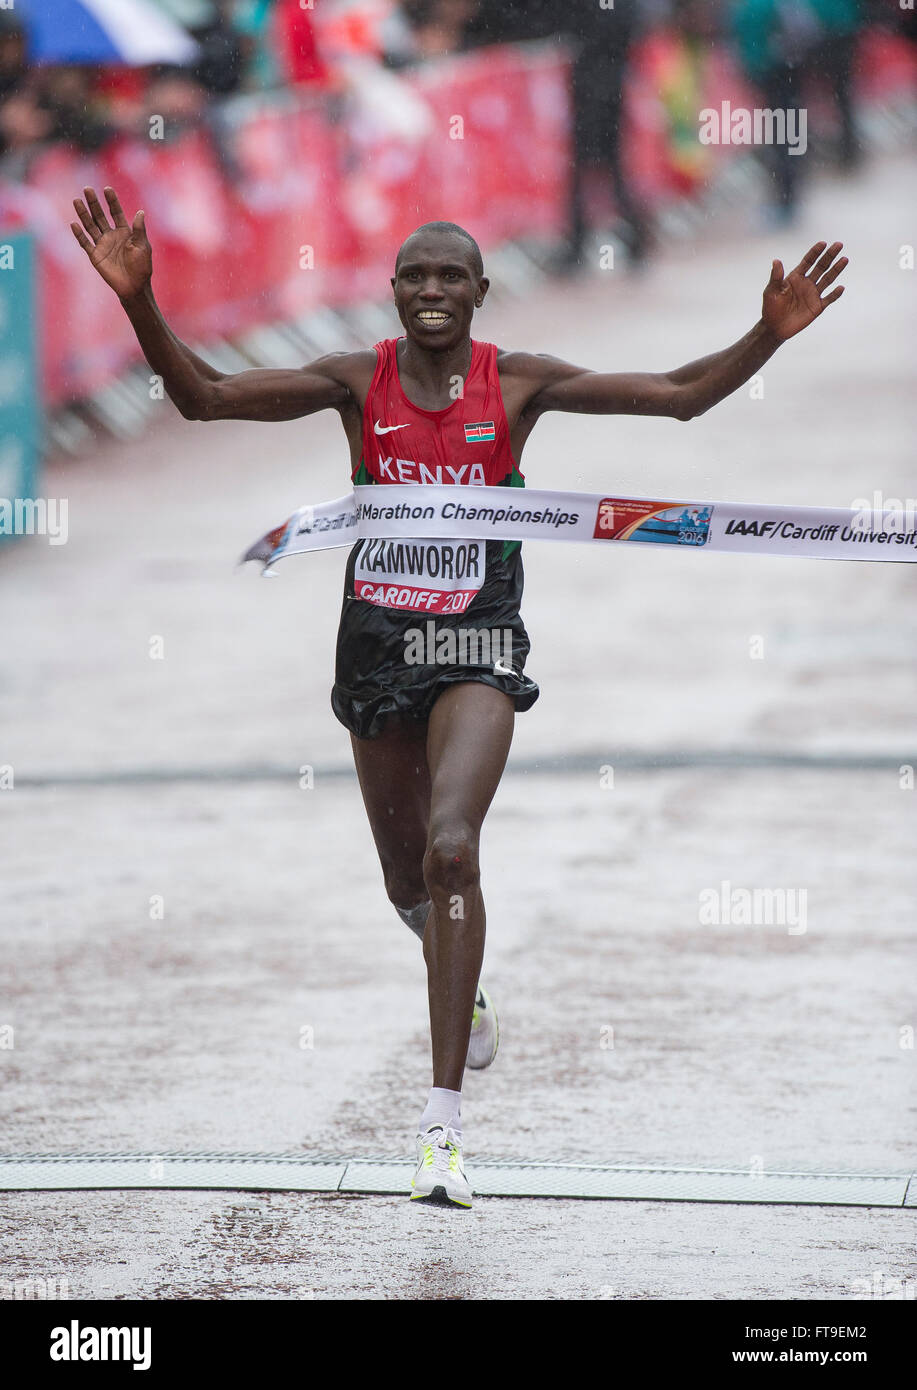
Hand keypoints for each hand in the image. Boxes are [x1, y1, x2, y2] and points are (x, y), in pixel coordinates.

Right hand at [70, 185, 151, 301]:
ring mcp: (102, 245)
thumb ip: (139, 230)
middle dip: (94, 203)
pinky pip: (85, 243)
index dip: (112, 201)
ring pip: (90, 226)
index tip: (107, 189)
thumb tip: (140, 212)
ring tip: (77, 201)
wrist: (134, 286)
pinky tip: (74, 224)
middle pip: (100, 216)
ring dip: (84, 214)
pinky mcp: (95, 255)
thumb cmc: (142, 267)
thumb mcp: (143, 246)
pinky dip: (79, 234)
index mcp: (124, 232)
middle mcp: (111, 236)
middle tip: (87, 189)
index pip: (116, 212)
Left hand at [761, 241, 846, 341]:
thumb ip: (776, 277)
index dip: (815, 252)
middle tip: (839, 244)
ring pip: (828, 279)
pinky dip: (835, 294)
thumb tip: (776, 261)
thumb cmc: (771, 308)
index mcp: (796, 277)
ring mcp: (813, 294)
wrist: (775, 327)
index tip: (823, 243)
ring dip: (836, 269)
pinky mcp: (817, 307)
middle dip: (830, 255)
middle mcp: (807, 283)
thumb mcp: (771, 291)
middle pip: (821, 266)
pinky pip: (829, 299)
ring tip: (845, 259)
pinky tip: (841, 287)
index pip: (808, 261)